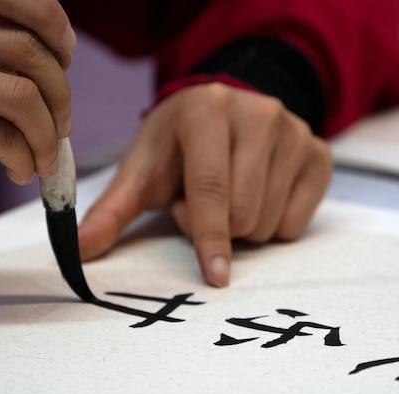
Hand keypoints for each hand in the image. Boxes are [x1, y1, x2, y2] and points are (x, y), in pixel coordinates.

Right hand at [0, 0, 74, 202]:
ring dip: (48, 136)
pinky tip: (18, 170)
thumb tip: (59, 54)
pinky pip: (5, 139)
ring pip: (23, 97)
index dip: (49, 19)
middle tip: (63, 124)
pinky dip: (25, 160)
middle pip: (25, 49)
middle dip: (60, 93)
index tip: (66, 50)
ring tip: (44, 158)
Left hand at [78, 82, 332, 286]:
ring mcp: (295, 131)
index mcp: (207, 112)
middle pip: (244, 213)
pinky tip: (259, 196)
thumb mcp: (142, 169)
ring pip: (270, 221)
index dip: (209, 235)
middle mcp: (259, 114)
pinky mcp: (320, 153)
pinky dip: (273, 225)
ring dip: (243, 227)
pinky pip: (298, 223)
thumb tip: (78, 253)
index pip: (211, 186)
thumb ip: (112, 210)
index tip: (215, 276)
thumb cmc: (178, 144)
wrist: (223, 111)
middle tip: (200, 203)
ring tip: (228, 196)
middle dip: (217, 228)